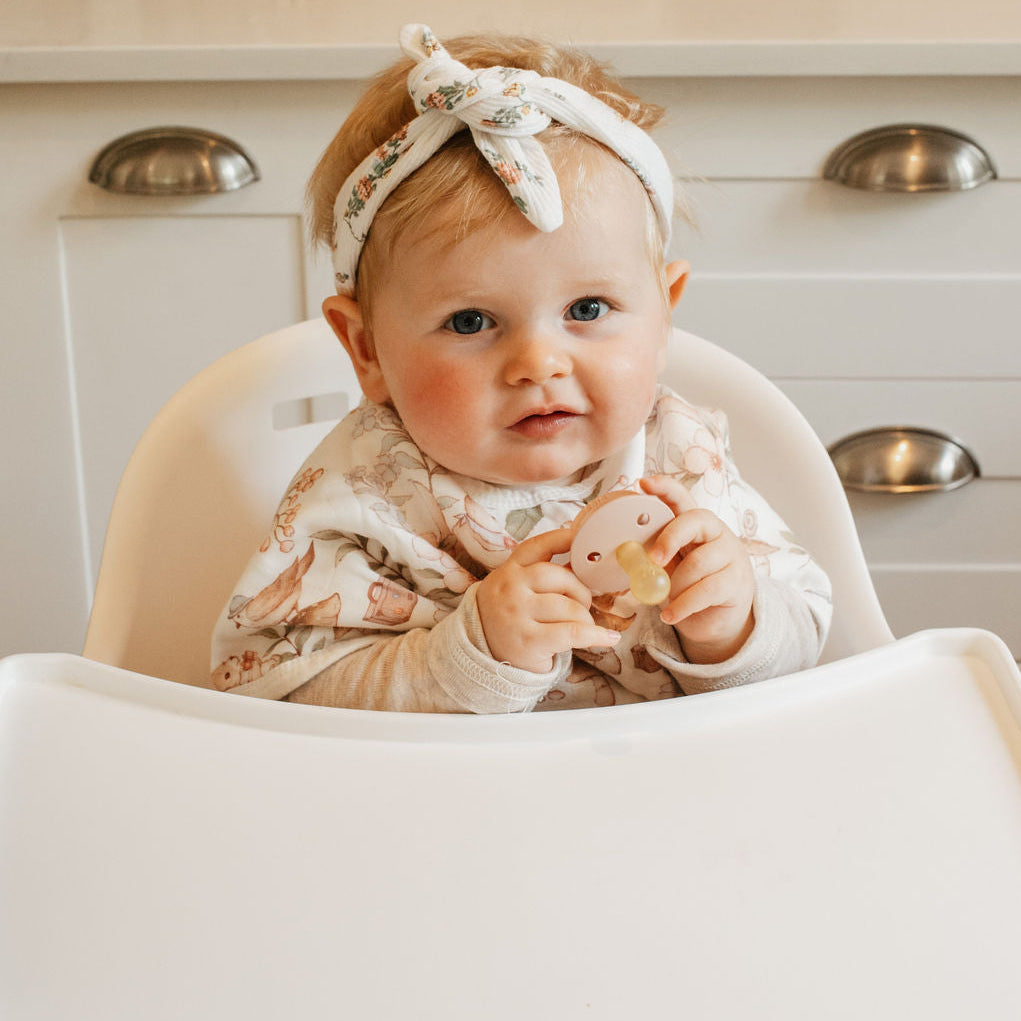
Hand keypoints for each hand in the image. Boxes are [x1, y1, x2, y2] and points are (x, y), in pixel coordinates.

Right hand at [476, 528, 620, 673]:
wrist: (483, 656)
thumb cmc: (509, 619)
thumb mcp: (514, 590)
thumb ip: (539, 575)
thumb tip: (580, 561)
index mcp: (509, 571)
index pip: (538, 547)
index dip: (562, 538)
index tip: (582, 537)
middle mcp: (510, 588)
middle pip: (560, 577)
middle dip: (581, 591)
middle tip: (583, 604)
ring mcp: (518, 614)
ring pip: (569, 607)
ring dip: (585, 618)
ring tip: (584, 625)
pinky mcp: (529, 641)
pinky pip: (573, 633)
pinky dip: (595, 636)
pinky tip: (608, 638)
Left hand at [640, 475, 754, 663]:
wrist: (716, 619)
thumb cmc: (687, 585)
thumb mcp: (668, 566)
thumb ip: (653, 555)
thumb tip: (627, 553)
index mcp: (693, 523)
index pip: (682, 498)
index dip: (665, 488)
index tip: (643, 483)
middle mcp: (716, 532)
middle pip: (695, 520)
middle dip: (669, 538)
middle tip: (653, 560)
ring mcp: (730, 555)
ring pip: (698, 564)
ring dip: (675, 586)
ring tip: (666, 599)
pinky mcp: (737, 582)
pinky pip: (706, 591)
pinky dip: (683, 605)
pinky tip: (671, 615)